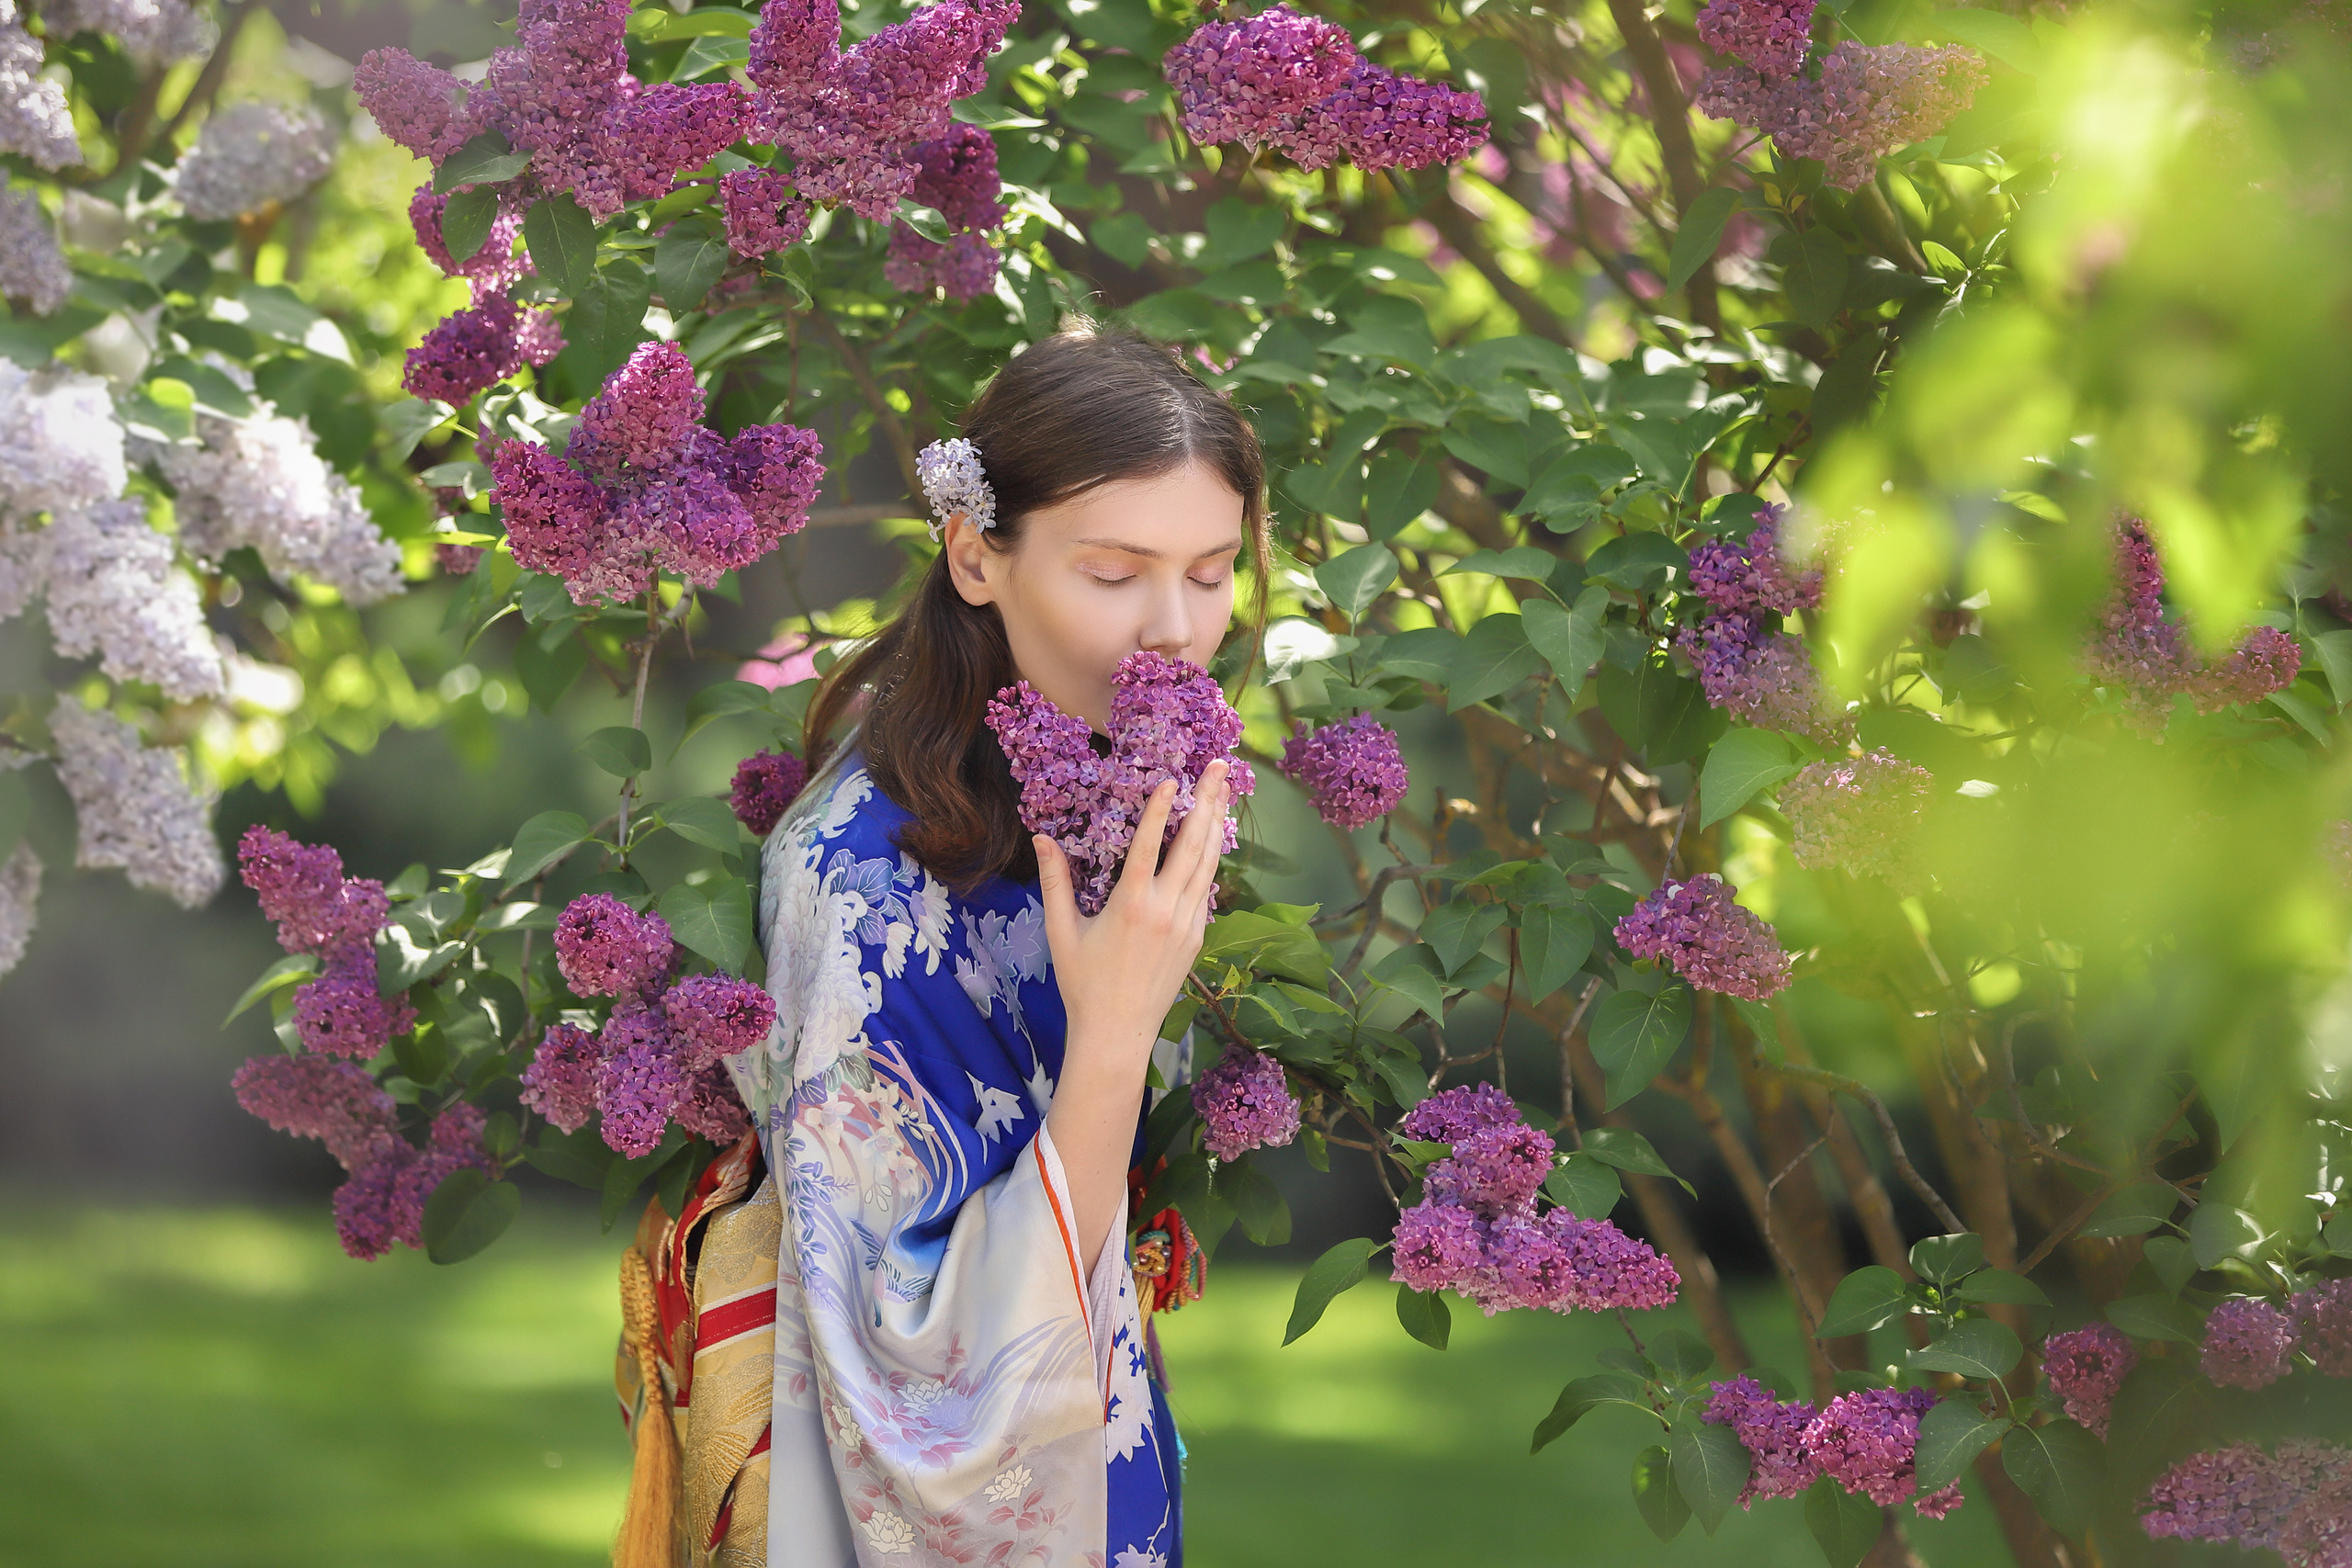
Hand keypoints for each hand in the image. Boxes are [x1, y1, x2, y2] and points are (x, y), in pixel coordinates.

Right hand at [1035, 759, 1229, 1275]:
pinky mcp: (1197, 938)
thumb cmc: (1082, 983)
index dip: (1162, 809)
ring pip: (1207, 864)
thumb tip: (1040, 837)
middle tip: (1218, 766)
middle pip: (1193, 844)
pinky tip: (1213, 839)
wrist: (1117, 1034)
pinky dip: (1210, 860)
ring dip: (1216, 824)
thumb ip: (1054, 881)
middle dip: (1208, 801)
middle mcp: (1166, 910)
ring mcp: (1187, 924)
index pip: (1151, 845)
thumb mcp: (1062, 931)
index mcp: (1131, 905)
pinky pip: (1206, 889)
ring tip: (1225, 790)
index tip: (1173, 778)